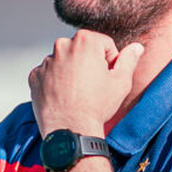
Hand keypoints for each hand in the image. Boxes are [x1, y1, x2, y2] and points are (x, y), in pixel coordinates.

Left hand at [28, 30, 143, 136]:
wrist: (70, 130)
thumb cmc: (95, 107)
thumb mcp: (121, 82)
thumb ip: (129, 59)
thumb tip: (136, 48)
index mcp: (85, 40)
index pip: (104, 44)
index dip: (110, 62)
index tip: (106, 77)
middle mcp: (62, 46)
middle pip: (82, 50)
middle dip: (89, 64)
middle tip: (93, 86)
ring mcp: (46, 61)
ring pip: (65, 62)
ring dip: (71, 73)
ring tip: (78, 94)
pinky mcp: (35, 76)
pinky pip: (49, 74)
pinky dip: (56, 83)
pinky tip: (65, 97)